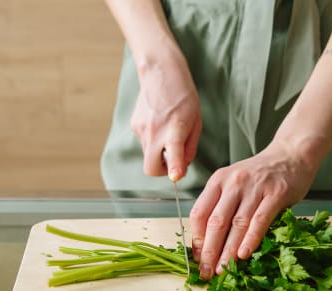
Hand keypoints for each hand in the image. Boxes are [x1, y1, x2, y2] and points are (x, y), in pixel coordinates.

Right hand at [130, 56, 201, 180]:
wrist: (160, 72)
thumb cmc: (184, 97)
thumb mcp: (196, 122)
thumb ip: (189, 148)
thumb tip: (181, 168)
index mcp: (175, 128)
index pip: (173, 153)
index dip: (174, 168)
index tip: (175, 176)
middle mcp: (155, 131)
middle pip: (150, 168)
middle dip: (161, 170)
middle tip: (172, 158)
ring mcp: (141, 129)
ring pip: (148, 154)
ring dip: (158, 151)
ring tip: (168, 130)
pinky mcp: (134, 126)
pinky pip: (145, 143)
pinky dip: (153, 140)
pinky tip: (159, 123)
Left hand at [189, 142, 319, 278]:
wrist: (290, 154)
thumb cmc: (260, 174)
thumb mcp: (234, 182)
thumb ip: (221, 205)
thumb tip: (209, 241)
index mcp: (218, 180)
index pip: (200, 213)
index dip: (196, 239)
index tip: (197, 258)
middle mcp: (233, 182)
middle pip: (215, 222)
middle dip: (209, 251)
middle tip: (206, 272)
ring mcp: (254, 187)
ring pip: (237, 224)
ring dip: (228, 251)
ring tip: (223, 270)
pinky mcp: (275, 194)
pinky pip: (259, 221)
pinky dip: (250, 239)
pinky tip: (244, 254)